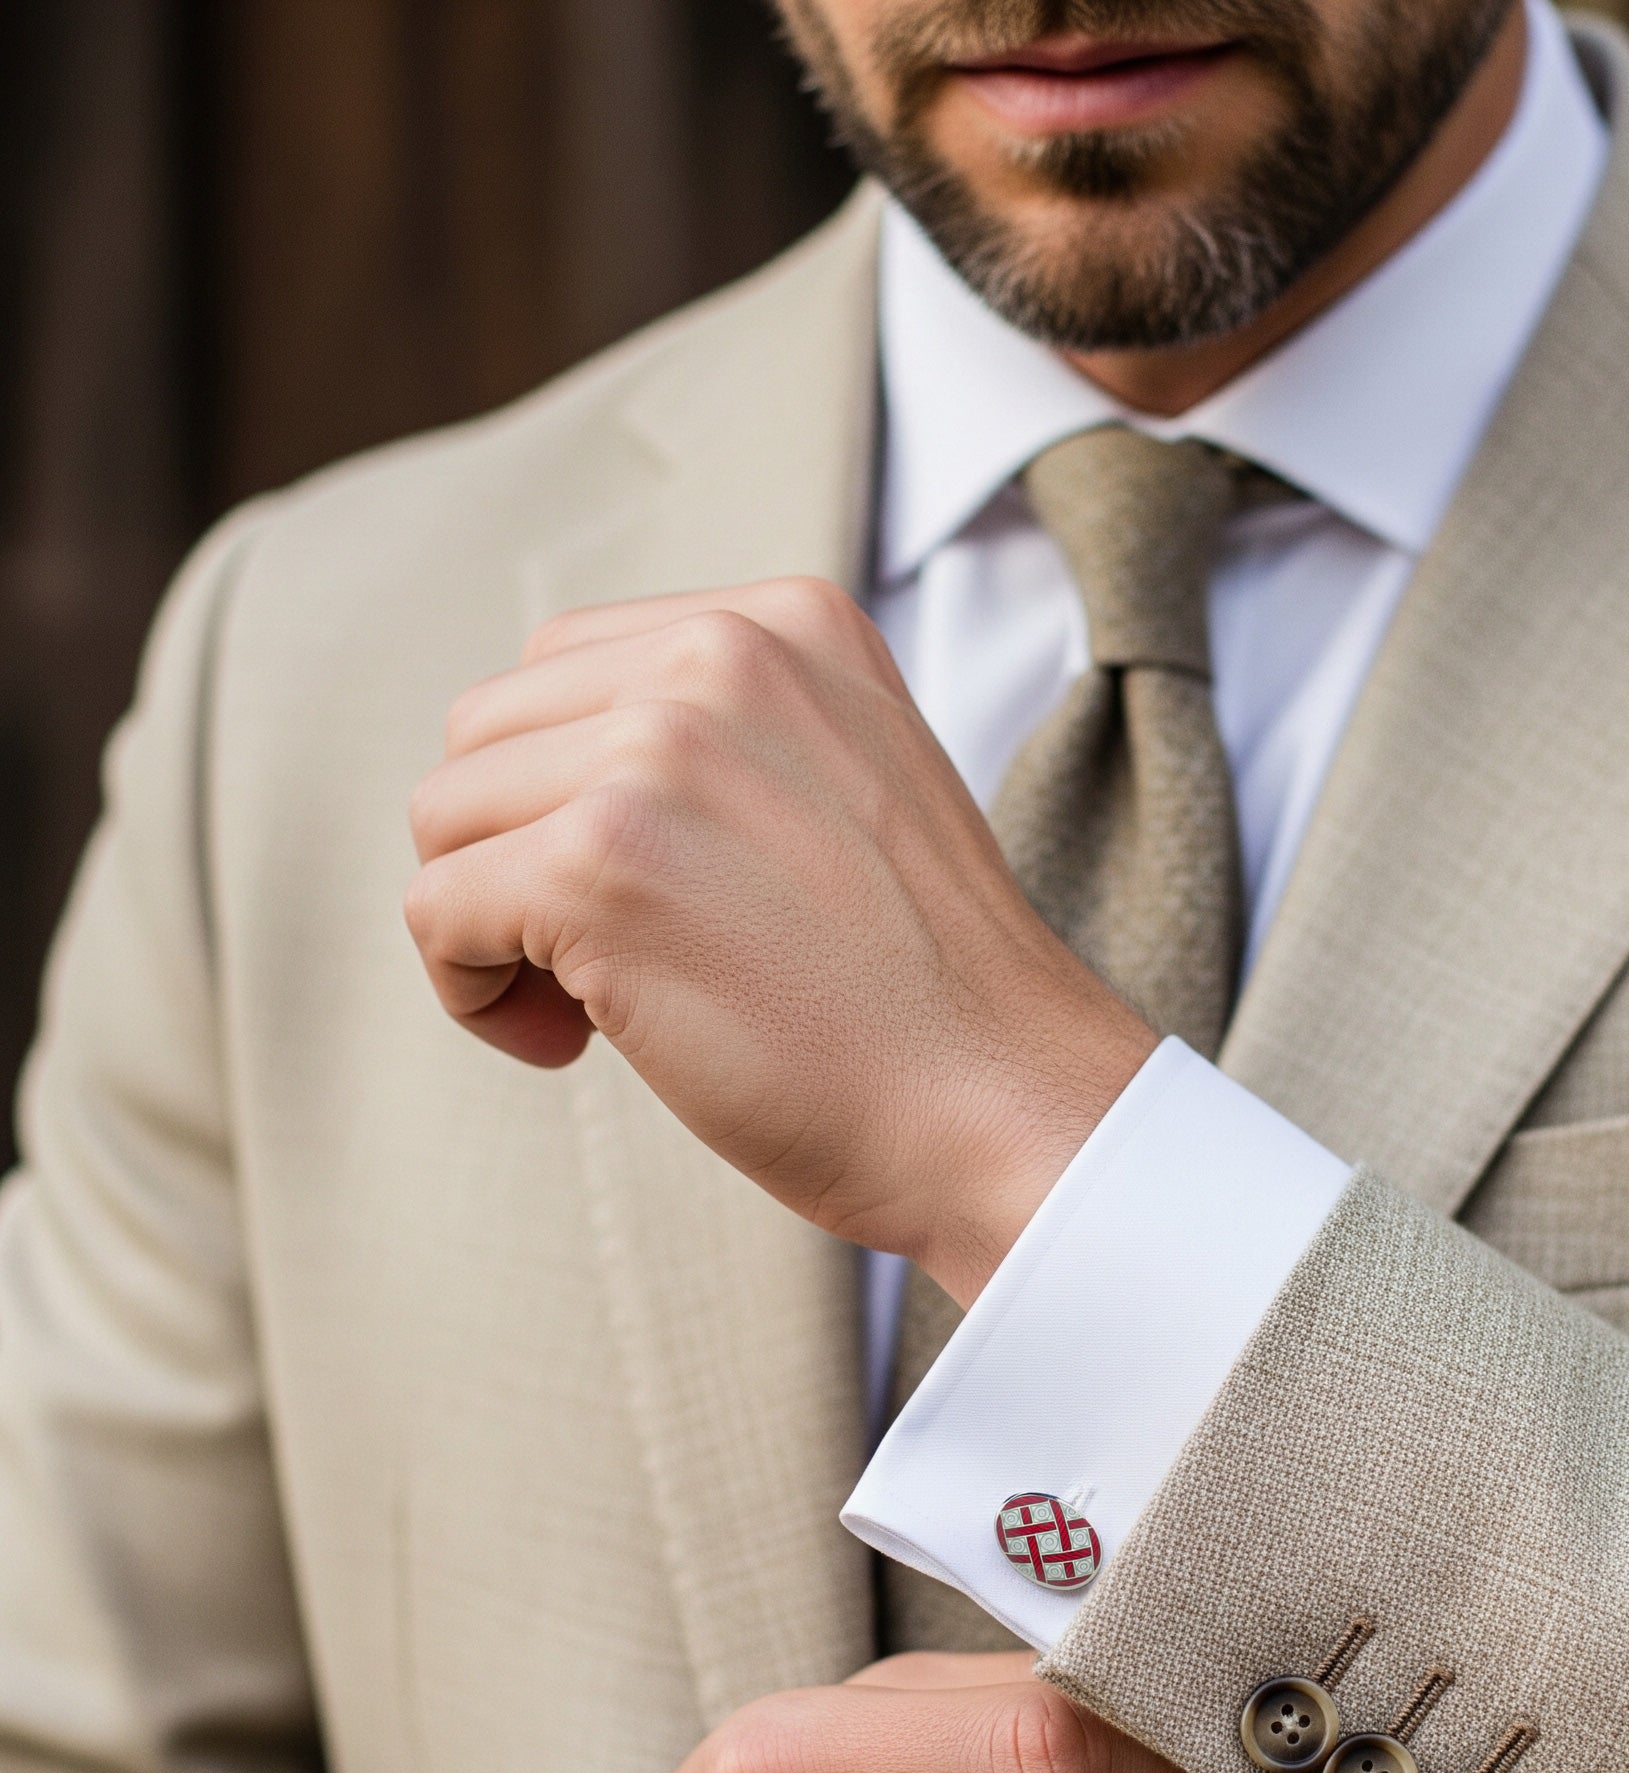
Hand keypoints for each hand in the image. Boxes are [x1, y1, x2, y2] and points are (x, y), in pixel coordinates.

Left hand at [405, 582, 1157, 1305]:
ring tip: (590, 1007)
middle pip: (488, 733)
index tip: (644, 891)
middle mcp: (720, 657)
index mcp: (788, 623)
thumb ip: (725, 735)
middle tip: (604, 961)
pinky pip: (436, 913)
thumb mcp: (849, 782)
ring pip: (445, 818)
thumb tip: (545, 770)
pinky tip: (574, 1043)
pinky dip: (474, 993)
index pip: (568, 664)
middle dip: (513, 852)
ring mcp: (655, 755)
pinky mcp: (597, 868)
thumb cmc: (924, 989)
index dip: (565, 791)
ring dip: (489, 924)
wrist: (1004, 1106)